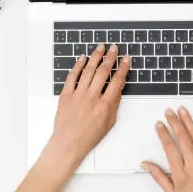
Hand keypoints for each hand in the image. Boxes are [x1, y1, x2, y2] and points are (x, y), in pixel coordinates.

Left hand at [40, 44, 129, 173]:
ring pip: (88, 70)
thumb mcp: (109, 122)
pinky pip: (72, 76)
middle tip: (114, 48)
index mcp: (105, 105)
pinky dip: (78, 65)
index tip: (126, 59)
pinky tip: (83, 58)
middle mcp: (92, 97)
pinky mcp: (66, 95)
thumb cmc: (89, 136)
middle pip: (103, 72)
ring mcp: (78, 95)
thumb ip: (114, 104)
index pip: (117, 81)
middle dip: (110, 57)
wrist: (68, 143)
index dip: (123, 68)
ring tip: (100, 47)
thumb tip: (117, 89)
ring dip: (96, 57)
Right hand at [142, 107, 192, 191]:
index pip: (170, 148)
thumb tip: (146, 164)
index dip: (163, 134)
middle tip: (169, 112)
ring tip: (182, 111)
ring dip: (188, 121)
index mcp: (181, 175)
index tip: (159, 125)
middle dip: (174, 122)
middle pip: (183, 138)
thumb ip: (158, 177)